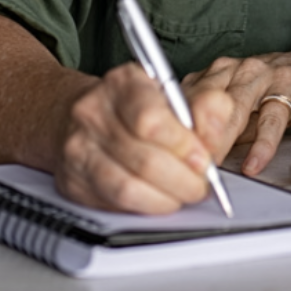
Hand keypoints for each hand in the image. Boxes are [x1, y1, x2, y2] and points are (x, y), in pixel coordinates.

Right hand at [50, 62, 236, 214]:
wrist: (80, 115)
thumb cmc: (133, 105)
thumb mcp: (171, 93)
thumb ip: (204, 107)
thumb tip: (217, 132)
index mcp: (122, 83)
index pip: (151, 120)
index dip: (184, 146)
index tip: (204, 159)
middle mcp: (93, 113)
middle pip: (144, 160)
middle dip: (183, 180)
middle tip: (200, 184)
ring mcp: (78, 148)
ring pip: (128, 188)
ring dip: (166, 199)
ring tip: (182, 193)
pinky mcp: (73, 181)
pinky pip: (114, 204)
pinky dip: (145, 207)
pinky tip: (158, 198)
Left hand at [184, 48, 290, 175]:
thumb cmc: (270, 96)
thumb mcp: (234, 113)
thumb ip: (212, 130)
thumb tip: (184, 162)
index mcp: (213, 75)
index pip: (184, 100)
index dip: (173, 130)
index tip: (166, 157)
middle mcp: (233, 70)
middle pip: (204, 101)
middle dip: (193, 136)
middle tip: (186, 166)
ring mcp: (261, 76)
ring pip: (234, 107)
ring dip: (221, 138)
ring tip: (213, 165)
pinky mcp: (288, 88)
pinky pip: (272, 119)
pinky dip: (262, 145)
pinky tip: (254, 163)